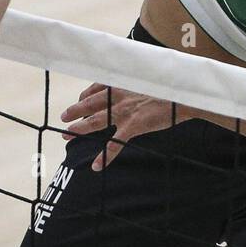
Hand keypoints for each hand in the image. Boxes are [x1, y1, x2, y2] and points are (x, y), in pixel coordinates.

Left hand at [60, 82, 187, 170]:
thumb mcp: (147, 80)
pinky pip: (115, 144)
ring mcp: (125, 112)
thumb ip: (135, 84)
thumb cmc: (168, 88)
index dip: (84, 96)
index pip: (96, 88)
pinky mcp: (134, 126)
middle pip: (90, 104)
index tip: (80, 100)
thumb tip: (132, 86)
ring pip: (95, 121)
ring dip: (79, 129)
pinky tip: (96, 166)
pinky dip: (105, 156)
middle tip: (63, 118)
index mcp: (122, 83)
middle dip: (74, 111)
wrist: (182, 96)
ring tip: (67, 136)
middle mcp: (119, 95)